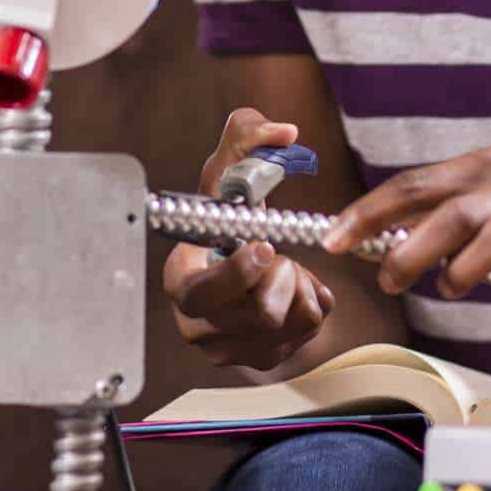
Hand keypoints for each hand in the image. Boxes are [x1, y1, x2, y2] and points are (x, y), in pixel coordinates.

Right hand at [160, 109, 333, 369]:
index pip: (204, 294)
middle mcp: (195, 323)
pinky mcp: (260, 358)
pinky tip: (291, 288)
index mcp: (179, 281)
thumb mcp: (231, 167)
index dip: (241, 273)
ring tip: (285, 269)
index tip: (266, 247)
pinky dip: (311, 305)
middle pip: (261, 314)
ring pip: (290, 325)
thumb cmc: (229, 212)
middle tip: (281, 254)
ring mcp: (227, 348)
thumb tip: (284, 132)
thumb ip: (248, 134)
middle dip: (284, 276)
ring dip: (301, 288)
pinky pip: (306, 335)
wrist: (239, 253)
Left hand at [319, 146, 490, 323]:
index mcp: (478, 167)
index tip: (333, 241)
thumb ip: (415, 228)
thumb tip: (352, 240)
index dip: (369, 214)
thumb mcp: (459, 227)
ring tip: (449, 288)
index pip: (413, 185)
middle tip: (388, 281)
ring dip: (466, 268)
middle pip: (454, 211)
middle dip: (411, 250)